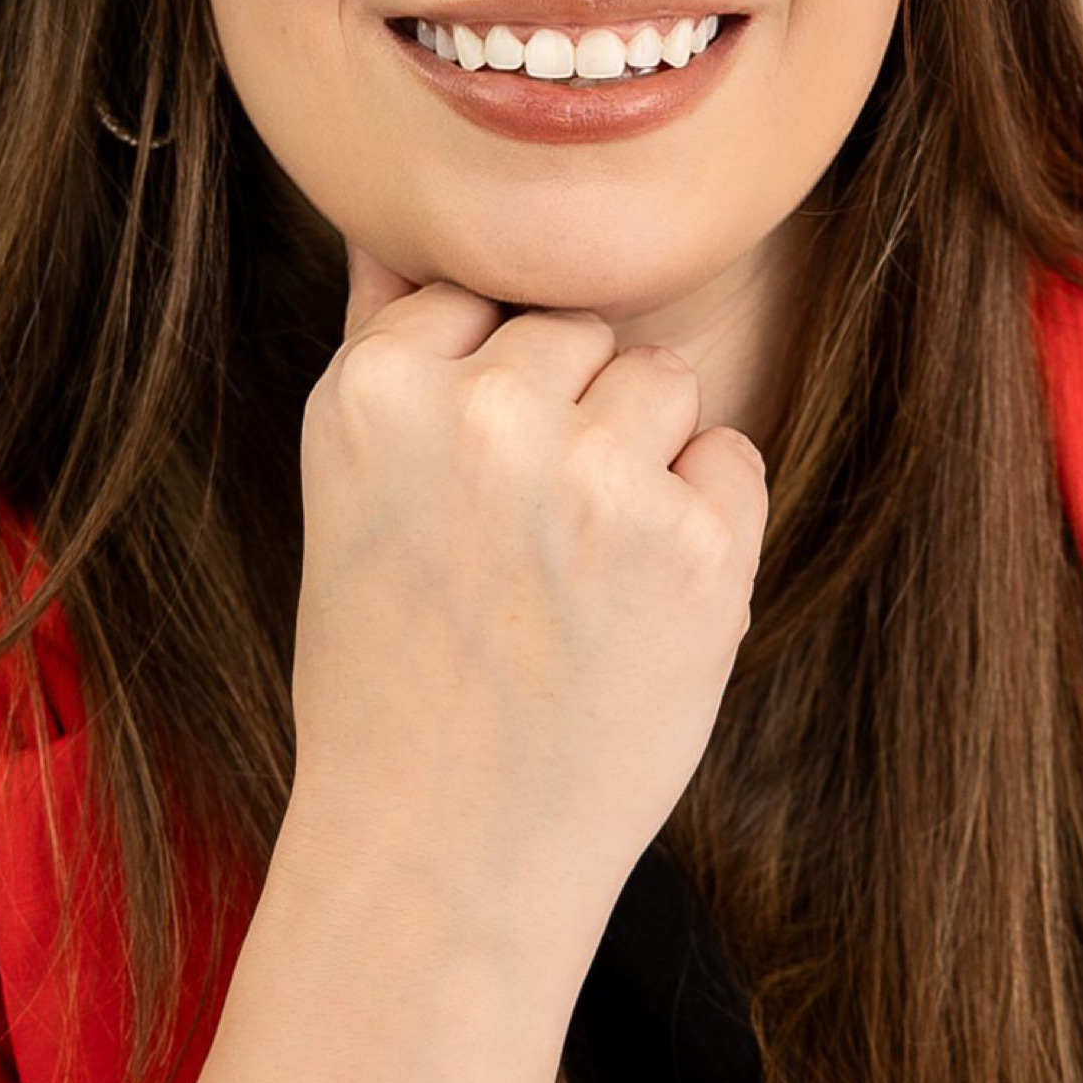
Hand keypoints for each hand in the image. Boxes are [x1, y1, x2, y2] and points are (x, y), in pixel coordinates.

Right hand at [287, 239, 769, 918]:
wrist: (442, 855)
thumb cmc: (392, 680)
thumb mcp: (349, 499)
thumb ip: (386, 354)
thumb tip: (389, 227)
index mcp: (374, 389)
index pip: (481, 300)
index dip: (487, 402)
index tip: (461, 502)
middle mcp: (482, 412)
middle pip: (582, 332)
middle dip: (573, 420)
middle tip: (520, 561)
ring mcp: (595, 475)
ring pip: (666, 382)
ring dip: (645, 463)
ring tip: (577, 585)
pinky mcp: (696, 543)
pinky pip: (733, 462)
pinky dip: (707, 531)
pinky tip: (635, 618)